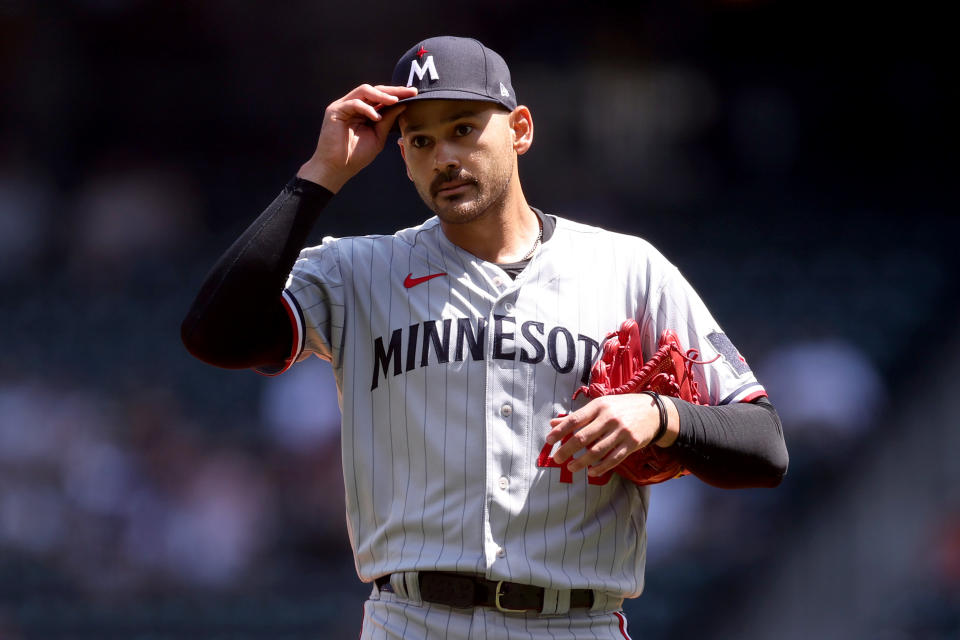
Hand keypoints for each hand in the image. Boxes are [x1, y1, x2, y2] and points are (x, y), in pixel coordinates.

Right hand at [297, 84, 417, 191]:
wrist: (337, 168)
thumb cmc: (356, 156)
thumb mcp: (378, 136)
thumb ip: (388, 120)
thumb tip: (403, 105)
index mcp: (363, 111)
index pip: (381, 97)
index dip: (397, 94)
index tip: (414, 94)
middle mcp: (353, 105)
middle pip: (374, 90)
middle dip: (393, 90)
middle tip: (410, 92)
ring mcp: (343, 106)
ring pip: (364, 91)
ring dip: (381, 95)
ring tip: (395, 101)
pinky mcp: (335, 110)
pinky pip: (354, 103)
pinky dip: (367, 109)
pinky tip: (377, 117)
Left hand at [545, 394, 677, 476]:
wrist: (653, 411)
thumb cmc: (621, 408)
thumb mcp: (600, 406)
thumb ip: (577, 416)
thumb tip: (553, 424)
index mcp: (599, 406)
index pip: (575, 420)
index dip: (560, 432)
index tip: (548, 441)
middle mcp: (609, 418)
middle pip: (583, 437)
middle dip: (567, 449)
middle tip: (557, 459)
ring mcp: (621, 431)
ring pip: (597, 451)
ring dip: (581, 461)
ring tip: (571, 467)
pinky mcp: (631, 444)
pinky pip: (613, 459)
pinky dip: (601, 467)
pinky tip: (591, 472)